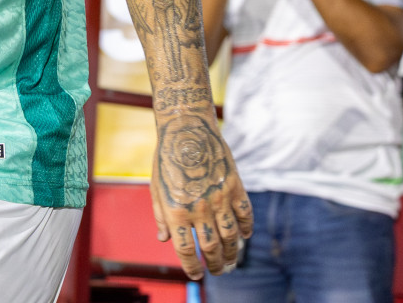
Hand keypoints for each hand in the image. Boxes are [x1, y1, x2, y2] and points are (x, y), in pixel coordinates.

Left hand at [150, 113, 252, 278]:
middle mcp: (199, 208)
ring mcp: (220, 198)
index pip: (186, 250)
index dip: (192, 266)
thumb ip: (161, 215)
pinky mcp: (235, 187)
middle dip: (216, 264)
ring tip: (231, 261)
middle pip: (212, 248)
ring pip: (231, 237)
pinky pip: (245, 215)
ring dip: (232, 253)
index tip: (197, 274)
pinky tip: (244, 236)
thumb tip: (164, 239)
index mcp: (176, 211)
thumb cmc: (166, 158)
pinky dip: (247, 229)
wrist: (186, 129)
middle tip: (219, 271)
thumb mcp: (156, 187)